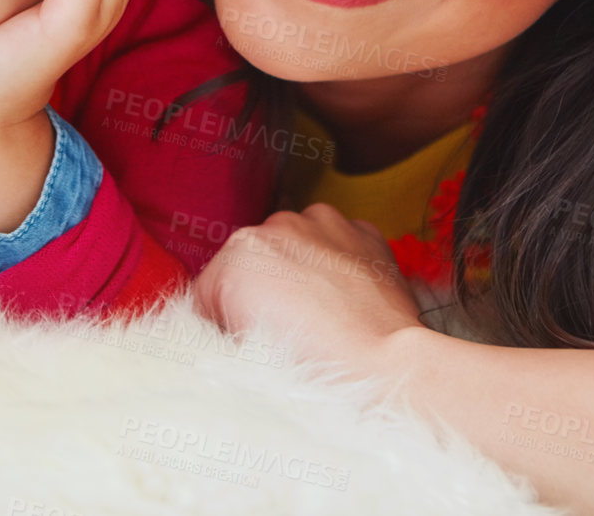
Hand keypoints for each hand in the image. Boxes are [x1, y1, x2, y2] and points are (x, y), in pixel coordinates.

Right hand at [191, 203, 425, 370]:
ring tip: (318, 316)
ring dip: (299, 271)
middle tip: (284, 331)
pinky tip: (342, 298)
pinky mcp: (362, 232)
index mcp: (239, 252)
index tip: (245, 340)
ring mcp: (325, 224)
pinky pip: (335, 242)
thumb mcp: (237, 355)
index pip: (211, 288)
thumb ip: (218, 327)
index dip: (225, 321)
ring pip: (296, 245)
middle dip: (263, 291)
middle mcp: (280, 226)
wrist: (382, 369)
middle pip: (254, 263)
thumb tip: (223, 323)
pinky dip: (336, 263)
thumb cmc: (314, 366)